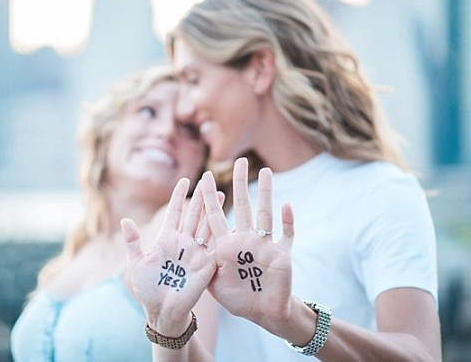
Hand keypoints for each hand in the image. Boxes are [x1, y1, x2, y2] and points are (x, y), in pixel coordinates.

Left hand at [121, 178, 217, 333]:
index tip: (184, 180)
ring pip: (206, 226)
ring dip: (213, 210)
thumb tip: (125, 220)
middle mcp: (183, 242)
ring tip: (220, 192)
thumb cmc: (147, 289)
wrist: (161, 311)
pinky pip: (215, 246)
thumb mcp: (137, 263)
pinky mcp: (206, 265)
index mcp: (167, 239)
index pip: (175, 212)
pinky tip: (228, 221)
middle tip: (208, 179)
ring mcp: (196, 252)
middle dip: (200, 197)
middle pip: (194, 214)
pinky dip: (221, 233)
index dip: (179, 196)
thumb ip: (133, 242)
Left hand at [202, 157, 295, 328]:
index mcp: (226, 245)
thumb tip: (186, 250)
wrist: (263, 313)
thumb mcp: (210, 283)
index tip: (203, 176)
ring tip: (266, 171)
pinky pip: (286, 234)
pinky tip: (286, 205)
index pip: (215, 215)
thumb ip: (198, 265)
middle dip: (240, 184)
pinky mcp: (282, 254)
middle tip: (240, 161)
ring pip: (265, 213)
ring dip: (266, 193)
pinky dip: (288, 221)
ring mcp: (264, 245)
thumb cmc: (236, 298)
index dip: (208, 197)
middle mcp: (245, 240)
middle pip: (242, 206)